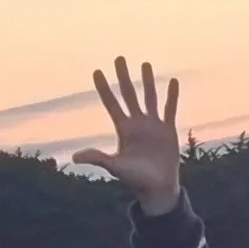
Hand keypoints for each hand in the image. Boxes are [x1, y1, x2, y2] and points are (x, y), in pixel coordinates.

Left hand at [73, 56, 181, 214]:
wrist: (157, 190)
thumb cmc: (135, 180)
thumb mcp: (115, 167)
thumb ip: (98, 158)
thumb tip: (75, 157)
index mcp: (123, 130)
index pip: (112, 104)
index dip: (104, 88)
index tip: (97, 72)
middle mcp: (137, 124)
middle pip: (129, 94)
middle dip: (123, 77)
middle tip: (119, 58)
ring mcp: (153, 126)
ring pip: (149, 98)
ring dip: (147, 81)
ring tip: (145, 64)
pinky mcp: (168, 130)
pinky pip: (170, 109)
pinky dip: (172, 96)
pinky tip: (173, 82)